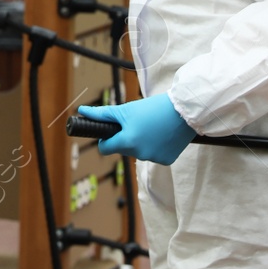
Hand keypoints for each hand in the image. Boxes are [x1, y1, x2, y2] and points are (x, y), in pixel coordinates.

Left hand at [78, 93, 195, 164]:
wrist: (185, 110)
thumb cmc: (153, 107)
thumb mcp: (126, 109)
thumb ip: (103, 114)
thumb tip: (82, 112)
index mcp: (128, 142)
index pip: (104, 148)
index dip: (105, 138)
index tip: (111, 130)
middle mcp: (139, 154)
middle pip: (122, 149)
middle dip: (125, 137)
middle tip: (137, 122)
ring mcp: (154, 159)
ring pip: (138, 152)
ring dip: (140, 142)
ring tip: (152, 126)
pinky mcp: (166, 161)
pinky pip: (153, 155)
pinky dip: (154, 146)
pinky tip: (161, 134)